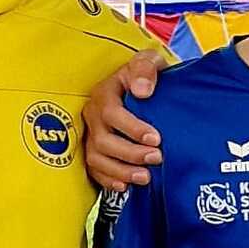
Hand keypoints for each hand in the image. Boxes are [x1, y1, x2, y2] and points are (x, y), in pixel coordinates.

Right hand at [83, 48, 165, 190]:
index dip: (132, 128)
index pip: (111, 112)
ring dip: (120, 171)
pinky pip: (94, 170)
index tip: (156, 138)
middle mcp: (93, 114)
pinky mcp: (95, 150)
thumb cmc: (146, 74)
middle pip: (102, 140)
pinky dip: (108, 180)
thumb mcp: (149, 61)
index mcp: (104, 92)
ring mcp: (91, 134)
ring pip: (96, 158)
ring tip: (145, 177)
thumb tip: (142, 90)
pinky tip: (126, 186)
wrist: (144, 86)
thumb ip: (146, 69)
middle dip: (130, 153)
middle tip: (157, 158)